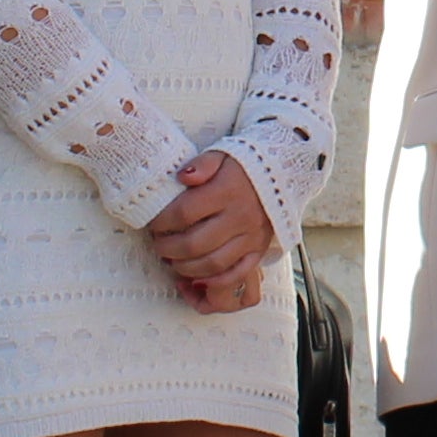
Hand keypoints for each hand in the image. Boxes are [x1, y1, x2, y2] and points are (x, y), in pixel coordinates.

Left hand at [138, 150, 283, 311]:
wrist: (283, 174)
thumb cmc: (245, 166)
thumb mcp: (223, 154)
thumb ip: (202, 163)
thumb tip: (182, 177)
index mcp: (227, 191)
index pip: (184, 212)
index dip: (161, 221)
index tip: (153, 223)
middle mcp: (240, 217)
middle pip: (194, 243)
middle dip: (167, 248)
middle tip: (158, 244)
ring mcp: (251, 237)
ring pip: (212, 264)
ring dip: (185, 267)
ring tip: (173, 260)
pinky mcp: (259, 250)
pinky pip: (236, 274)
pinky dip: (214, 282)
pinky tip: (197, 279)